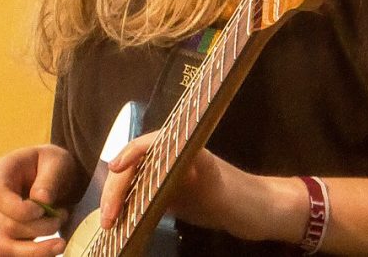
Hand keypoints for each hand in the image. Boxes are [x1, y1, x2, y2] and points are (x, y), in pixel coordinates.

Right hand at [0, 144, 78, 255]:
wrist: (53, 176)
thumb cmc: (52, 164)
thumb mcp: (57, 161)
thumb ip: (50, 178)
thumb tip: (41, 200)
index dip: (19, 209)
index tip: (44, 209)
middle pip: (6, 226)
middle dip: (39, 228)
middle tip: (63, 216)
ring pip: (4, 247)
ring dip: (35, 250)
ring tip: (60, 243)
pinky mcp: (3, 237)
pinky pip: (12, 255)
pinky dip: (34, 255)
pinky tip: (53, 249)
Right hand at [99, 132, 306, 243]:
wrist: (258, 212)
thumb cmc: (241, 197)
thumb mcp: (220, 186)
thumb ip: (202, 170)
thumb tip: (182, 156)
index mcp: (183, 147)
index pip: (146, 144)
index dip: (127, 156)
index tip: (113, 171)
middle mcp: (172, 156)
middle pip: (135, 164)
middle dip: (117, 187)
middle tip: (109, 217)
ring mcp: (169, 174)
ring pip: (134, 179)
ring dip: (119, 197)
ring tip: (110, 222)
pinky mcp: (171, 192)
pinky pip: (142, 194)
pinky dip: (129, 206)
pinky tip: (121, 222)